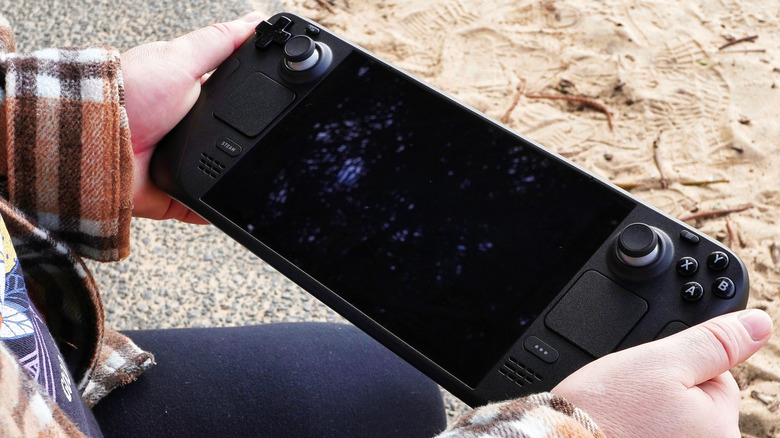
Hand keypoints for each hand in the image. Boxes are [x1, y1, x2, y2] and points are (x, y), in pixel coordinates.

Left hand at [121, 12, 264, 222]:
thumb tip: (256, 20)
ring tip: (254, 175)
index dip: (256, 100)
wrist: (94, 144)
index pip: (232, 97)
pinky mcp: (174, 195)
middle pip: (231, 139)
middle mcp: (184, 130)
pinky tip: (231, 204)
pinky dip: (215, 209)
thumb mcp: (180, 59)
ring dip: (233, 176)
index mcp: (188, 96)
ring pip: (221, 174)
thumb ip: (220, 42)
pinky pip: (204, 208)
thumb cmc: (127, 94)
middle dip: (248, 144)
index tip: (281, 101)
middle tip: (271, 144)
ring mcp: (179, 163)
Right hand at [552, 309, 772, 437]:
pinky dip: (635, 433)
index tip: (644, 380)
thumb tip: (757, 324)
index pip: (715, 377)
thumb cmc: (605, 411)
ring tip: (619, 420)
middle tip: (629, 401)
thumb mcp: (659, 361)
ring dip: (648, 418)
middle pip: (695, 405)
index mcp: (723, 429)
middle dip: (665, 397)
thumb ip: (712, 342)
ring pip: (672, 424)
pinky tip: (617, 433)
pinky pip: (651, 434)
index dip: (677, 368)